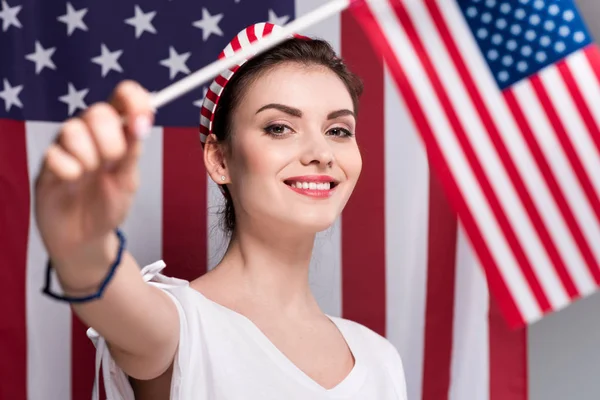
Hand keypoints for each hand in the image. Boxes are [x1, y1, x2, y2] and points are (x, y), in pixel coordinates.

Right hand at [34, 80, 153, 266]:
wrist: (86, 237)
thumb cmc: (108, 204)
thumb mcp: (129, 179)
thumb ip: (133, 151)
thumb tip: (141, 122)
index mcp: (115, 132)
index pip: (122, 97)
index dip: (134, 99)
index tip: (144, 117)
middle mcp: (89, 134)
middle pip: (97, 111)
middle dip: (111, 138)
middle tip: (113, 161)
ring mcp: (66, 148)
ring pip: (73, 129)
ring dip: (90, 156)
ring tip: (91, 174)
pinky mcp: (47, 165)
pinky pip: (55, 155)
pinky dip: (70, 170)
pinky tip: (73, 182)